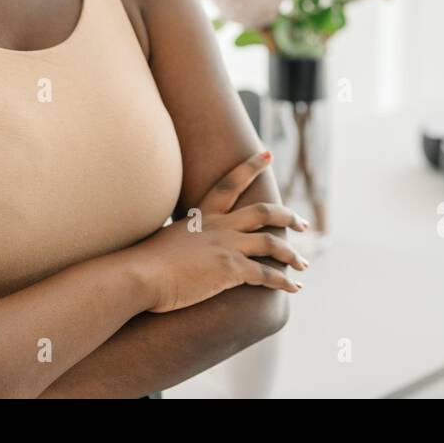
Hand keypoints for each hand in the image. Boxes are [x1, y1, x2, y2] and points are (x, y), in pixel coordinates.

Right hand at [133, 151, 310, 313]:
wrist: (139, 274)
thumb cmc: (143, 262)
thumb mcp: (166, 240)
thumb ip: (181, 239)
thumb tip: (178, 247)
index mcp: (203, 216)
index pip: (230, 183)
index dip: (251, 166)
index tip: (268, 154)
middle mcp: (219, 226)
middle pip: (264, 213)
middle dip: (287, 217)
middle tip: (302, 223)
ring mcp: (227, 246)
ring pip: (273, 244)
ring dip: (292, 254)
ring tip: (304, 262)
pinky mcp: (231, 270)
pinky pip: (267, 275)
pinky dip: (284, 282)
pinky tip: (294, 288)